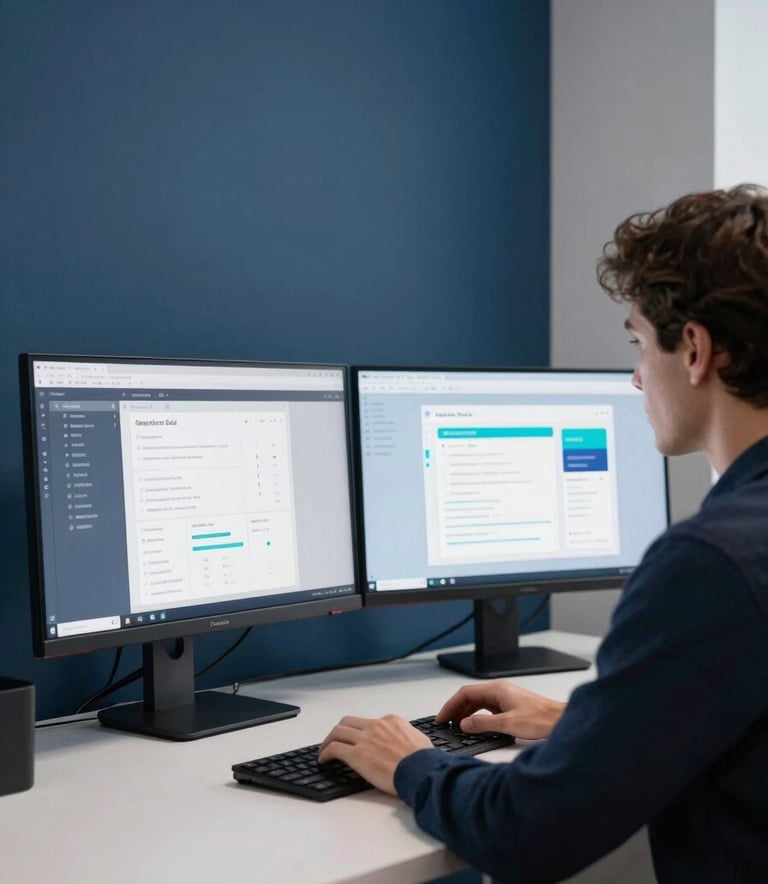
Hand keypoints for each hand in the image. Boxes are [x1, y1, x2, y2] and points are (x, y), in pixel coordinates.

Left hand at [318, 714, 432, 794]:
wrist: (421, 771)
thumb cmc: (424, 761)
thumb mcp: (420, 740)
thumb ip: (408, 738)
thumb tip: (407, 744)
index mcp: (392, 721)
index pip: (370, 722)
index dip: (362, 732)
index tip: (359, 740)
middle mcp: (376, 725)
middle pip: (349, 722)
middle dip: (340, 730)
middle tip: (336, 740)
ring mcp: (365, 738)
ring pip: (338, 731)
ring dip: (329, 740)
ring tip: (325, 750)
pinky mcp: (357, 754)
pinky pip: (334, 748)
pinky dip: (325, 753)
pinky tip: (323, 760)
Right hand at [436, 681, 564, 740]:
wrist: (560, 720)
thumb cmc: (541, 719)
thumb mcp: (508, 724)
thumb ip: (483, 724)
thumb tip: (463, 724)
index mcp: (497, 690)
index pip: (465, 694)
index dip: (450, 706)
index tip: (441, 717)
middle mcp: (499, 690)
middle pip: (469, 696)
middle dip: (455, 709)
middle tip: (445, 723)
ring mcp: (504, 697)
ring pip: (477, 702)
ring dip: (464, 712)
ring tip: (456, 726)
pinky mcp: (509, 705)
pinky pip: (486, 707)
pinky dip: (476, 715)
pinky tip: (474, 725)